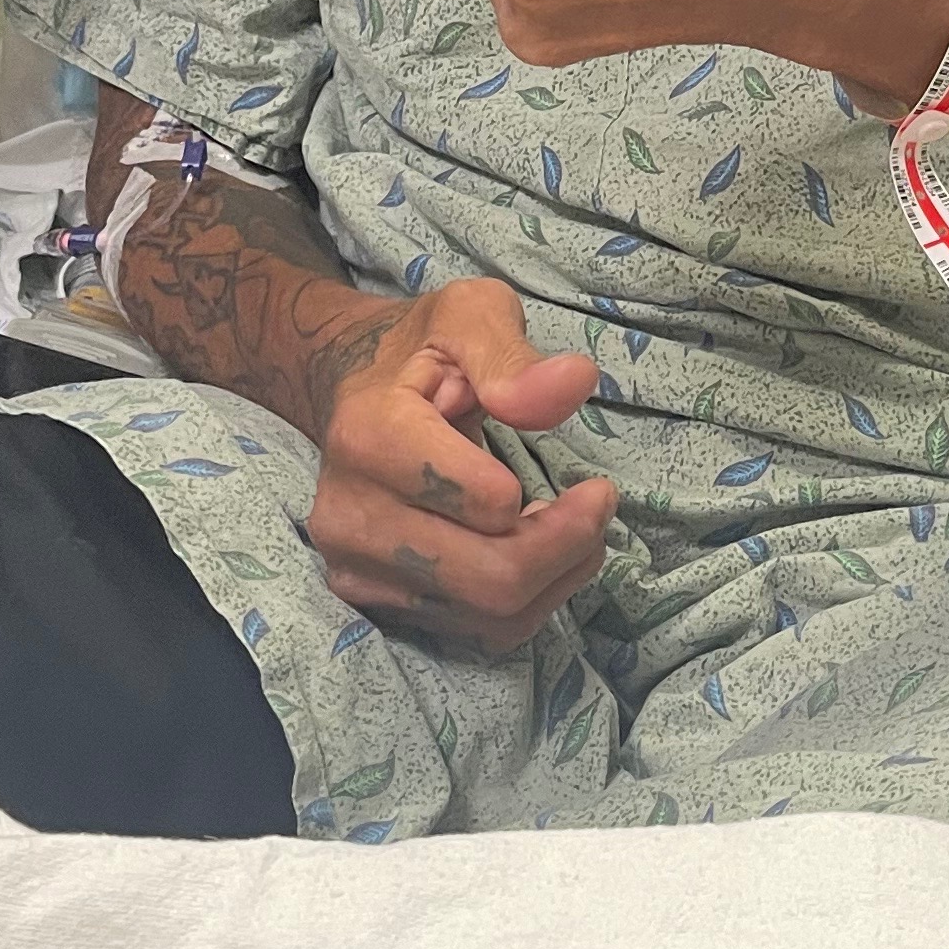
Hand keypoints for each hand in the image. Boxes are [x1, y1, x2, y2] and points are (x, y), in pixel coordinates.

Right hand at [305, 271, 612, 652]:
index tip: (592, 480)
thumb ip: (514, 356)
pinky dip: (530, 601)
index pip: (487, 506)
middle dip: (568, 550)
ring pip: (490, 616)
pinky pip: (478, 631)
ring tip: (574, 528)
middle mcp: (349, 518)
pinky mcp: (375, 601)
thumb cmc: (421, 350)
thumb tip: (572, 385)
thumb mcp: (469, 317)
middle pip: (493, 579)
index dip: (553, 501)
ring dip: (556, 578)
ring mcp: (356, 569)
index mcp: (368, 437)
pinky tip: (541, 555)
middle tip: (599, 509)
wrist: (354, 395)